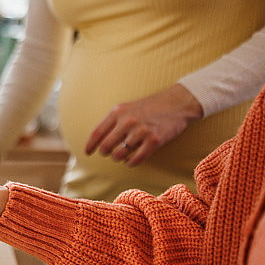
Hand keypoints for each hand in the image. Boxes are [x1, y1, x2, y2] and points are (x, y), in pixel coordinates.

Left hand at [85, 84, 202, 165]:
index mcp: (118, 112)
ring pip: (119, 155)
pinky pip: (135, 160)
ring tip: (123, 154)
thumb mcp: (127, 108)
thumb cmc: (149, 107)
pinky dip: (130, 162)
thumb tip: (97, 140)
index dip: (90, 146)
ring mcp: (141, 131)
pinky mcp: (154, 141)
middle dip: (106, 153)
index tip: (88, 153)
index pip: (96, 134)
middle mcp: (127, 121)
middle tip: (110, 153)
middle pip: (105, 147)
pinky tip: (131, 160)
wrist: (177, 102)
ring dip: (119, 158)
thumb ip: (112, 122)